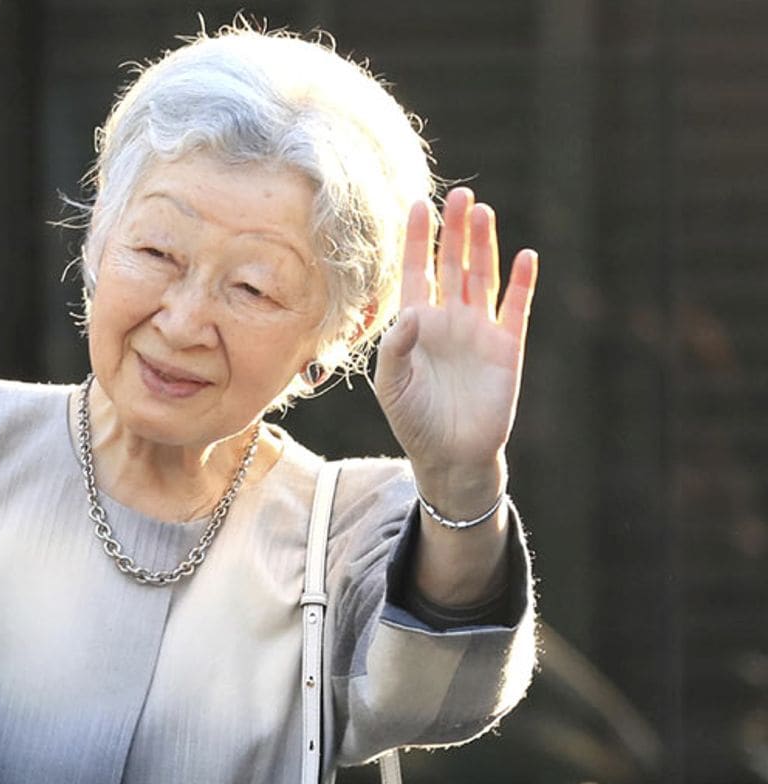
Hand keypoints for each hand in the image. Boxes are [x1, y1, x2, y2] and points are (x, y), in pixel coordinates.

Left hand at [373, 187, 537, 517]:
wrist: (450, 454)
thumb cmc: (413, 420)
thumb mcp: (392, 385)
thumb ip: (395, 349)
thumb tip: (409, 314)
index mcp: (416, 323)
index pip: (416, 272)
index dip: (418, 240)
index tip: (417, 204)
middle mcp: (448, 319)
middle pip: (452, 265)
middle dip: (455, 231)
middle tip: (459, 194)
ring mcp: (479, 330)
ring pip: (482, 277)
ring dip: (484, 245)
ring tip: (483, 211)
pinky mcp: (507, 346)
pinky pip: (515, 307)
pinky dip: (522, 282)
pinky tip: (525, 254)